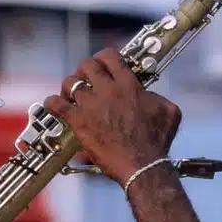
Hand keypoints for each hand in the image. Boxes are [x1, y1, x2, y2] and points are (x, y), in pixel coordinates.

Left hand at [45, 48, 182, 185]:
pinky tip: (54, 105)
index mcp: (129, 84)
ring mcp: (91, 105)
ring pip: (70, 82)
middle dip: (85, 69)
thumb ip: (157, 96)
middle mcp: (108, 90)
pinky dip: (52, 103)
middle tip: (86, 79)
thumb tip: (150, 94)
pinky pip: (57, 105)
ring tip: (70, 93)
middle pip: (87, 65)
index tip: (103, 64)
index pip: (110, 56)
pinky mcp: (79, 122)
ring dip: (69, 86)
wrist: (142, 164)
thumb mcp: (169, 111)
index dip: (103, 57)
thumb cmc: (158, 141)